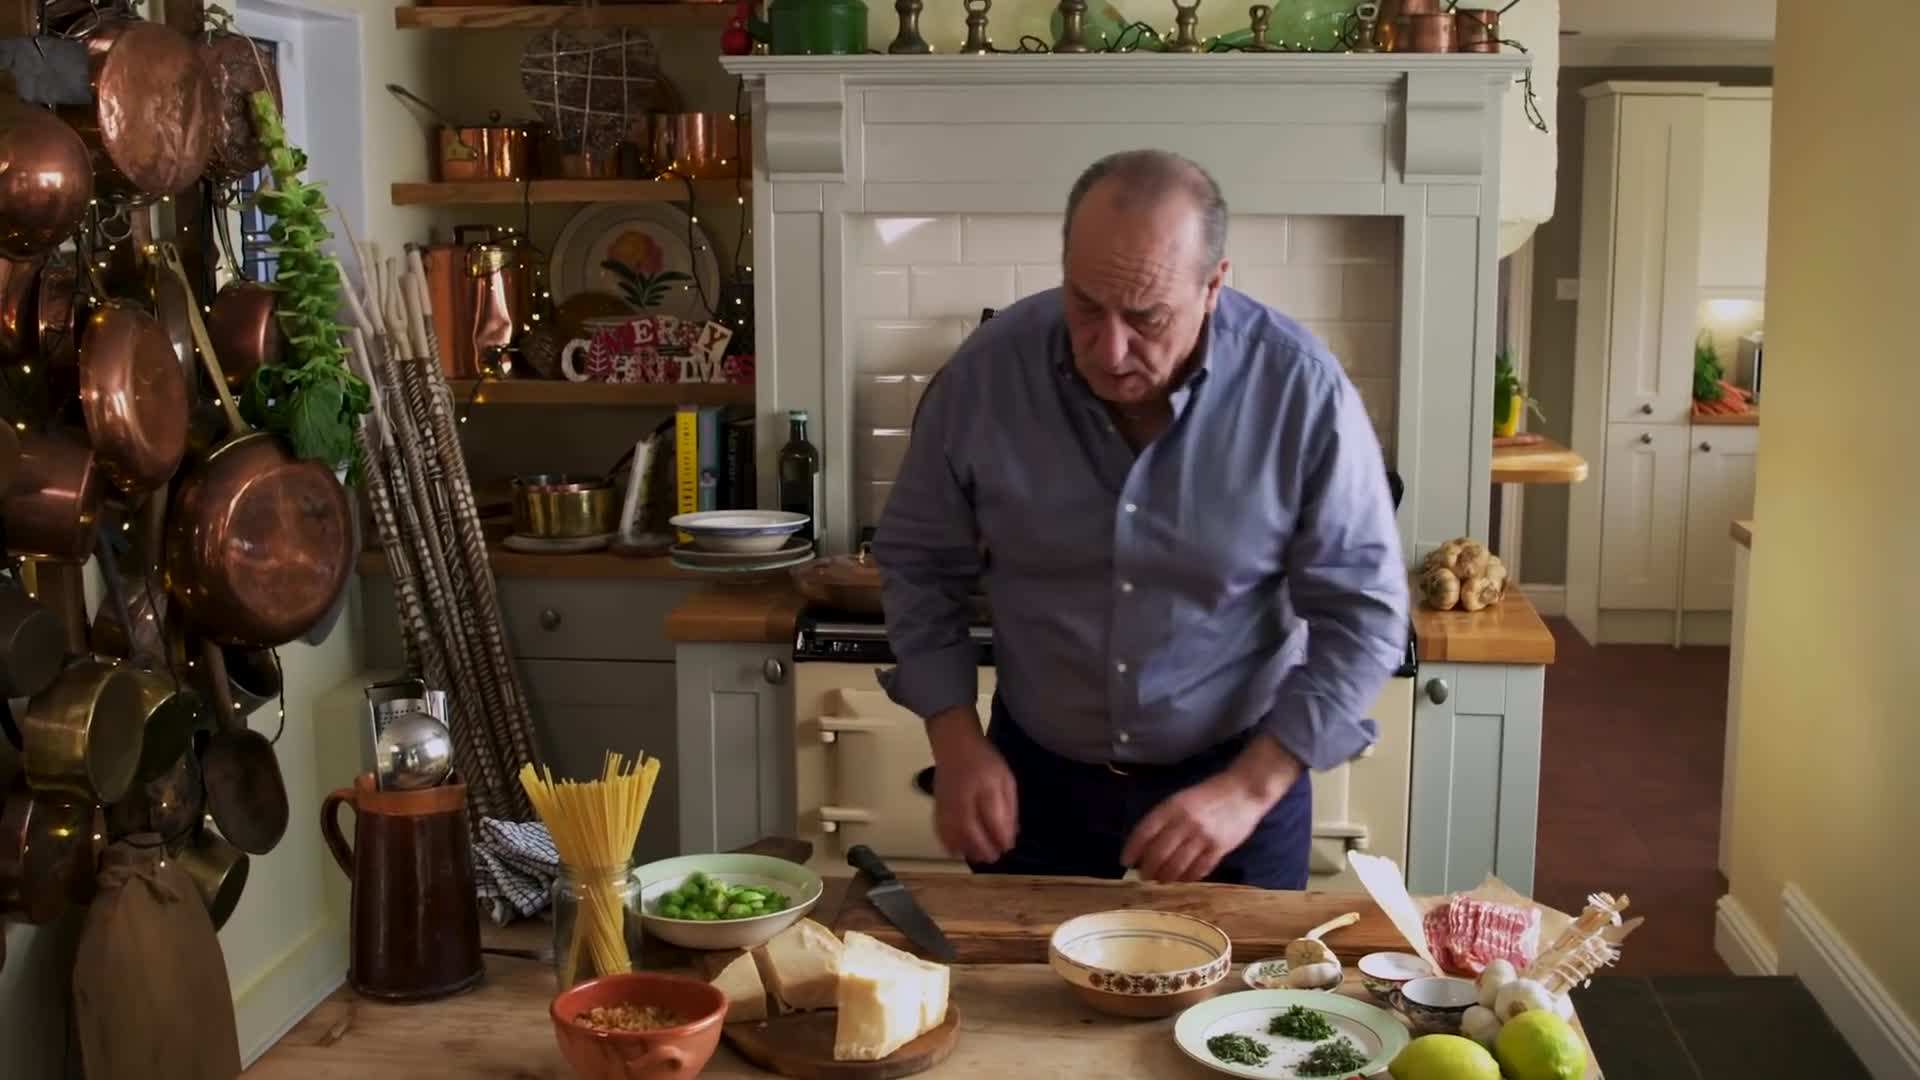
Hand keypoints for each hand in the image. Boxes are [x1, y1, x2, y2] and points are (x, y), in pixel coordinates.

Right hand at [926, 707, 1017, 864]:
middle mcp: (962, 796)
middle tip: (995, 856)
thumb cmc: (984, 761)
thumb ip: (1009, 807)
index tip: (1008, 846)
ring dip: (967, 849)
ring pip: (953, 833)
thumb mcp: (1005, 779)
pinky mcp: (937, 806)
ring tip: (980, 856)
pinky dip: (949, 843)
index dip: (1000, 836)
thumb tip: (1012, 834)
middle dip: (983, 847)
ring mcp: (946, 802)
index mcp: (984, 785)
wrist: (954, 744)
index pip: (992, 817)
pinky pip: (940, 830)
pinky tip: (960, 849)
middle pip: (969, 829)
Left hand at [1121, 735, 1302, 882]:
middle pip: (1159, 853)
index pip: (1145, 831)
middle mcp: (1185, 822)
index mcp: (1172, 807)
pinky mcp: (1219, 848)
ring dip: (1165, 877)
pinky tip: (1183, 879)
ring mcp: (1203, 837)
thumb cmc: (1208, 795)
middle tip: (1144, 876)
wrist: (1243, 791)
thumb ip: (1164, 819)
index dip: (1132, 849)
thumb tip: (1145, 844)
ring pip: (1177, 865)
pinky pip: (1199, 869)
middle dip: (1148, 868)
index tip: (1125, 861)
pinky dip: (1188, 878)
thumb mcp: (1181, 799)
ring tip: (1161, 880)